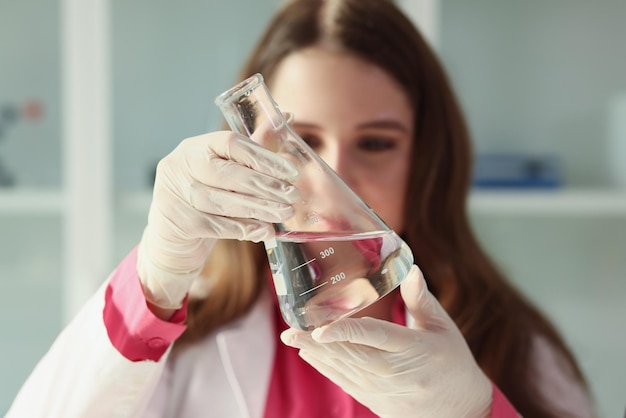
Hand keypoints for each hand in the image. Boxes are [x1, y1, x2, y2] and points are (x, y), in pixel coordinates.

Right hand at [138, 131, 298, 308]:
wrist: (174, 237)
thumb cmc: (206, 196)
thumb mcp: (226, 169)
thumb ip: (254, 148)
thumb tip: (288, 117)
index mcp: (195, 146)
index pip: (230, 143)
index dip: (263, 157)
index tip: (291, 172)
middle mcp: (180, 165)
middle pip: (227, 174)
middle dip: (265, 186)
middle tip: (293, 196)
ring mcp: (174, 193)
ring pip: (222, 201)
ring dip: (258, 208)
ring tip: (284, 213)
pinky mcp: (177, 221)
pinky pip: (215, 225)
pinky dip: (243, 228)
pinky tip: (264, 230)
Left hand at [280, 265, 492, 417]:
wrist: (460, 410)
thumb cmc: (452, 361)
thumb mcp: (443, 327)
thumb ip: (421, 299)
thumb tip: (411, 269)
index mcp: (414, 349)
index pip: (375, 337)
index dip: (346, 332)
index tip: (321, 328)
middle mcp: (395, 372)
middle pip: (351, 356)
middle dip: (317, 344)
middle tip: (290, 331)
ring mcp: (384, 390)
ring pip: (344, 370)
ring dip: (316, 355)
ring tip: (291, 339)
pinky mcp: (376, 400)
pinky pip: (346, 383)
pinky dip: (326, 368)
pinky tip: (309, 354)